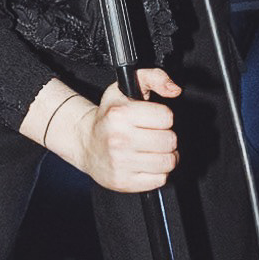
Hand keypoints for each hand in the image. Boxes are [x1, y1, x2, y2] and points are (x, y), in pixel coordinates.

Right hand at [34, 68, 180, 191]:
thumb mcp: (125, 88)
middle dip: (165, 137)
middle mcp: (119, 139)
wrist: (85, 143)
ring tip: (152, 150)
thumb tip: (174, 90)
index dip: (163, 117)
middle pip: (170, 140)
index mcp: (120, 115)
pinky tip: (145, 163)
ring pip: (168, 161)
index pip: (166, 117)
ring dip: (165, 155)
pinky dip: (157, 172)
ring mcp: (121, 163)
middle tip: (152, 135)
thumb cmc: (108, 117)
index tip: (152, 119)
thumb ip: (153, 78)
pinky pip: (160, 179)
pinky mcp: (124, 182)